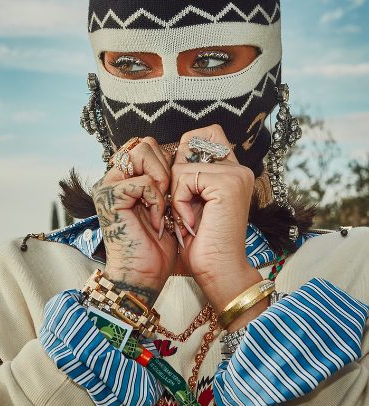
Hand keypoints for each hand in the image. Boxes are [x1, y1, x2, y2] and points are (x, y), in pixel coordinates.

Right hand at [91, 138, 175, 302]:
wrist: (144, 274)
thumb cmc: (156, 245)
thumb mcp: (164, 204)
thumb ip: (163, 178)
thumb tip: (180, 154)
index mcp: (123, 178)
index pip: (148, 147)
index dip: (167, 163)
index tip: (173, 192)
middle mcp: (112, 178)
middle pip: (145, 144)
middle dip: (165, 167)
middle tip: (168, 197)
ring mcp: (108, 186)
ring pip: (142, 154)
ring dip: (161, 179)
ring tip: (162, 205)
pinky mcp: (109, 197)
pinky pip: (144, 182)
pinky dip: (156, 201)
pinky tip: (156, 221)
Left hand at [170, 125, 263, 315]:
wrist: (217, 270)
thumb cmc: (201, 242)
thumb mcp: (191, 201)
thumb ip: (187, 175)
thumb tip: (166, 151)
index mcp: (233, 171)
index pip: (204, 136)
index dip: (184, 152)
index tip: (179, 185)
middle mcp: (238, 168)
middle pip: (191, 142)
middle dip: (176, 172)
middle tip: (182, 203)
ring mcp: (235, 174)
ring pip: (182, 164)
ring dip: (176, 194)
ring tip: (188, 218)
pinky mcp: (227, 183)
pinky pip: (183, 177)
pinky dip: (179, 202)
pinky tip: (191, 222)